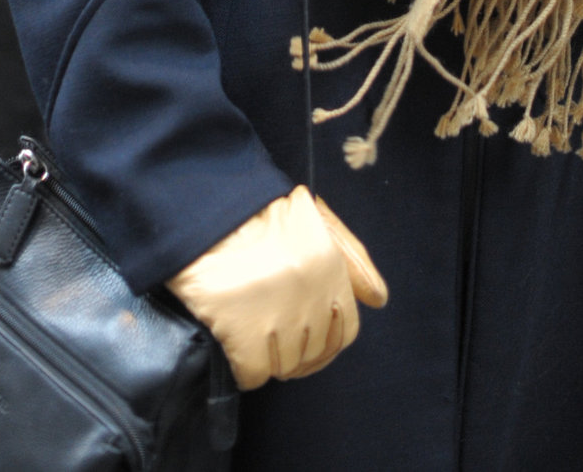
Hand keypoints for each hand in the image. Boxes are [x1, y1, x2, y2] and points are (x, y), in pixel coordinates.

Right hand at [167, 187, 387, 390]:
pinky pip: (254, 374)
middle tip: (271, 333)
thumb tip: (379, 298)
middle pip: (313, 351)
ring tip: (251, 333)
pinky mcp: (242, 329)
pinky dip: (245, 370)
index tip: (307, 340)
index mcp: (330, 264)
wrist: (203, 210)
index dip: (326, 341)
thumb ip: (352, 257)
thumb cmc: (259, 214)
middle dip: (295, 349)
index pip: (345, 330)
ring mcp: (277, 312)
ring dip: (269, 358)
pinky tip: (236, 349)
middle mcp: (310, 291)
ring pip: (285, 365)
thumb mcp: (315, 220)